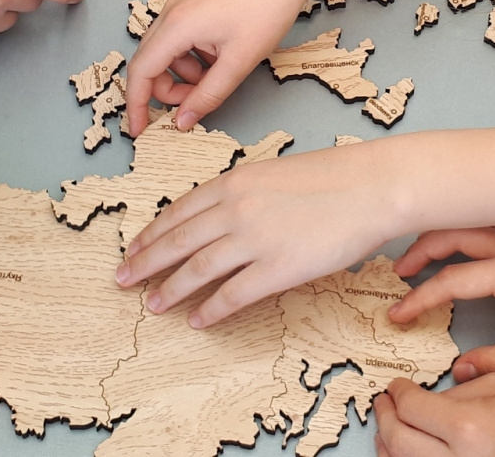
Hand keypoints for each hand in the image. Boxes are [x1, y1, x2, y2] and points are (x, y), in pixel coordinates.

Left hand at [114, 137, 400, 326]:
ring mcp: (254, 240)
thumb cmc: (334, 177)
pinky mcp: (277, 269)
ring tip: (152, 305)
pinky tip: (196, 320)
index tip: (134, 248)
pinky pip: (232, 295)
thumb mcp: (275, 174)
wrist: (372, 186)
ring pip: (196, 270)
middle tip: (122, 280)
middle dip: (145, 263)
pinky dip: (210, 310)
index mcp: (234, 183)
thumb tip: (222, 218)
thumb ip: (244, 194)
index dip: (152, 234)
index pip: (179, 212)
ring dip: (170, 290)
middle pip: (177, 241)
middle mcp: (235, 210)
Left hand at [374, 376, 494, 456]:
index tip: (396, 385)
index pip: (411, 407)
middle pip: (396, 440)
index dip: (397, 392)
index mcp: (468, 427)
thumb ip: (462, 388)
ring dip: (389, 443)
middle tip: (384, 402)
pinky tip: (409, 451)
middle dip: (385, 416)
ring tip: (391, 426)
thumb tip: (432, 396)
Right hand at [390, 227, 494, 380]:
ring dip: (442, 235)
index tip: (399, 315)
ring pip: (472, 223)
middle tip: (397, 274)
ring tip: (419, 257)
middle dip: (420, 251)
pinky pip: (491, 224)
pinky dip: (466, 230)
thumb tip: (461, 370)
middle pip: (454, 234)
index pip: (453, 279)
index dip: (420, 298)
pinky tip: (460, 243)